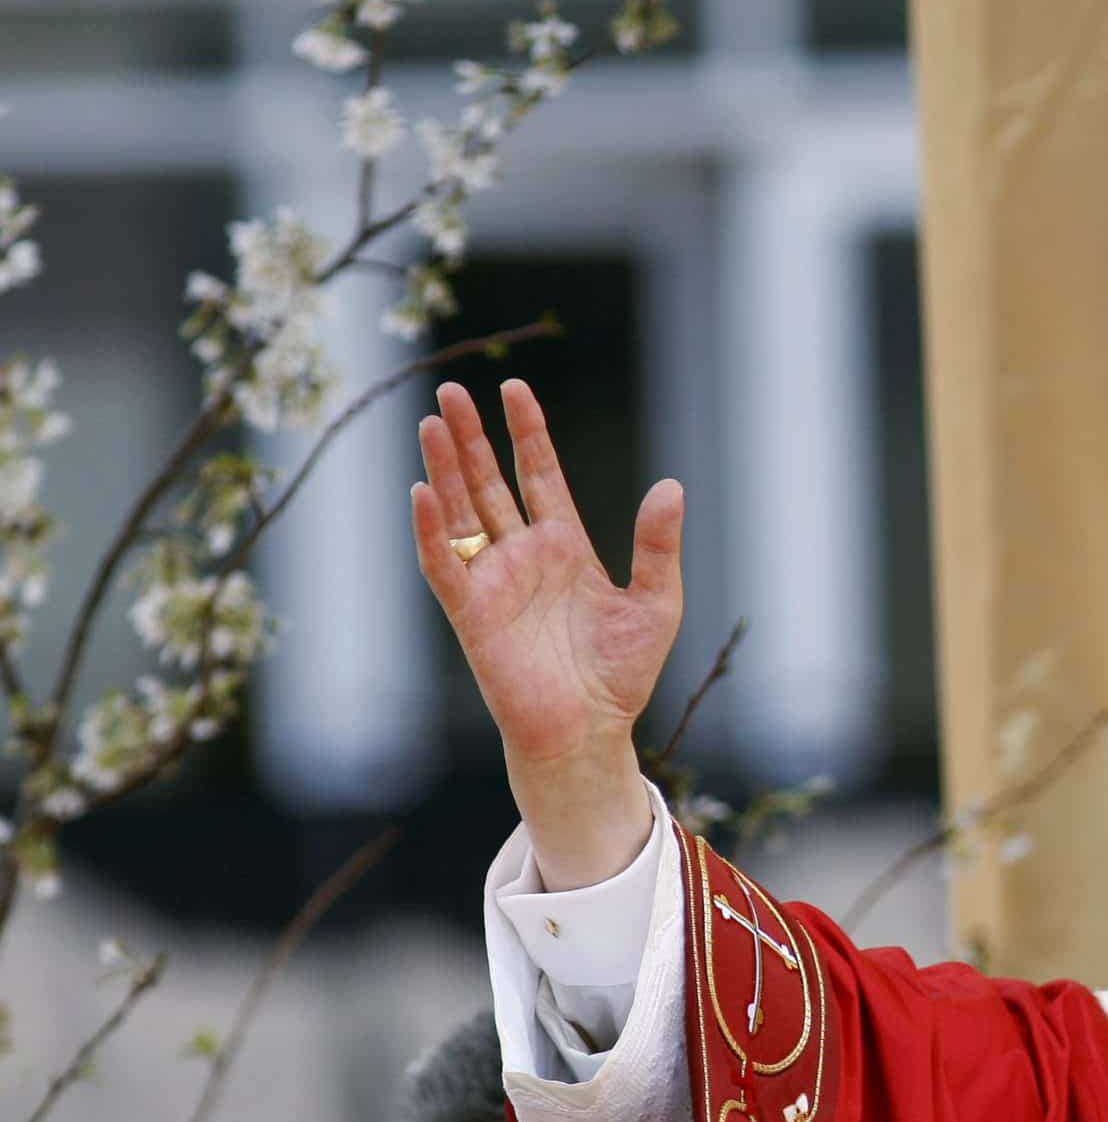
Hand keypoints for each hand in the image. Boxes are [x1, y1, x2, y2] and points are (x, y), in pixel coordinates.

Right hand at [412, 379, 681, 886]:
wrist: (591, 732)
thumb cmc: (621, 674)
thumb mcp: (657, 602)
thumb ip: (658, 545)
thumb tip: (671, 486)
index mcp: (565, 546)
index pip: (539, 475)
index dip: (526, 432)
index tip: (513, 389)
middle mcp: (523, 556)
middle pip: (489, 482)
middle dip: (470, 437)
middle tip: (451, 390)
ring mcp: (494, 582)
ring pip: (462, 512)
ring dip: (445, 468)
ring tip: (432, 420)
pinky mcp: (471, 613)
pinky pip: (444, 565)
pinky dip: (431, 530)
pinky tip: (423, 491)